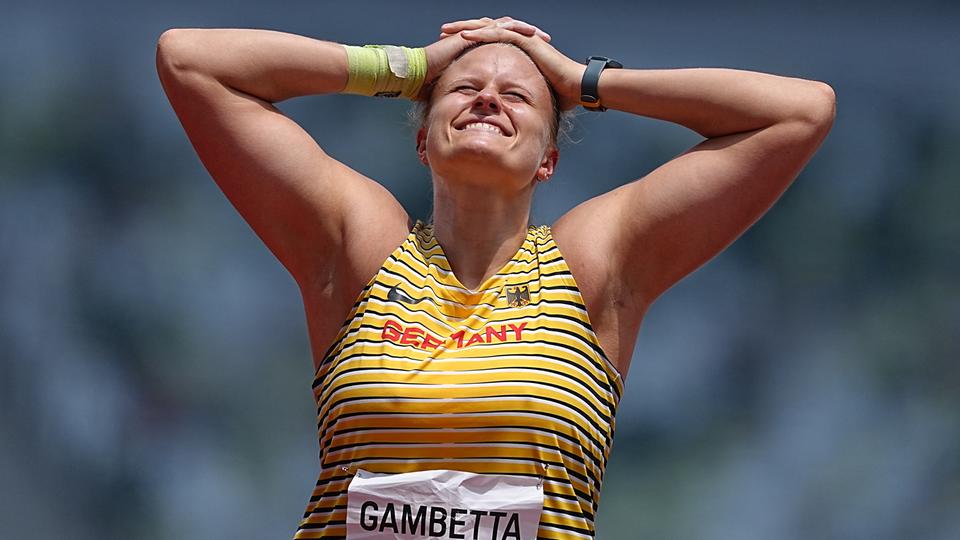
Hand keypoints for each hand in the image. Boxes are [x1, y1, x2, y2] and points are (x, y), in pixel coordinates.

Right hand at [421, 17, 552, 100]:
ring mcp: (472, 34)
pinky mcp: (469, 34)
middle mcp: (476, 39)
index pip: (504, 45)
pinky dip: (510, 29)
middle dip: (527, 36)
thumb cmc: (431, 87)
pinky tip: (525, 33)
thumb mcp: (458, 93)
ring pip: (504, 25)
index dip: (522, 50)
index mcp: (476, 51)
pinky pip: (494, 28)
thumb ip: (470, 98)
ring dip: (523, 29)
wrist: (416, 76)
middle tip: (545, 41)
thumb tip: (481, 115)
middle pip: (508, 32)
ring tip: (539, 35)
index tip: (538, 57)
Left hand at [444, 17, 584, 109]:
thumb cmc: (562, 95)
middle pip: (484, 30)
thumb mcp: (532, 95)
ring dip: (466, 28)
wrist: (578, 88)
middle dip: (462, 30)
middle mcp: (520, 40)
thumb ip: (520, 98)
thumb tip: (510, 114)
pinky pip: (499, 34)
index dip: (469, 44)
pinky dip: (481, 34)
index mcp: (518, 51)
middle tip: (443, 33)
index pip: (488, 43)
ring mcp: (524, 38)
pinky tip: (464, 36)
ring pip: (488, 28)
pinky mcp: (527, 40)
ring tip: (448, 31)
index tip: (451, 48)